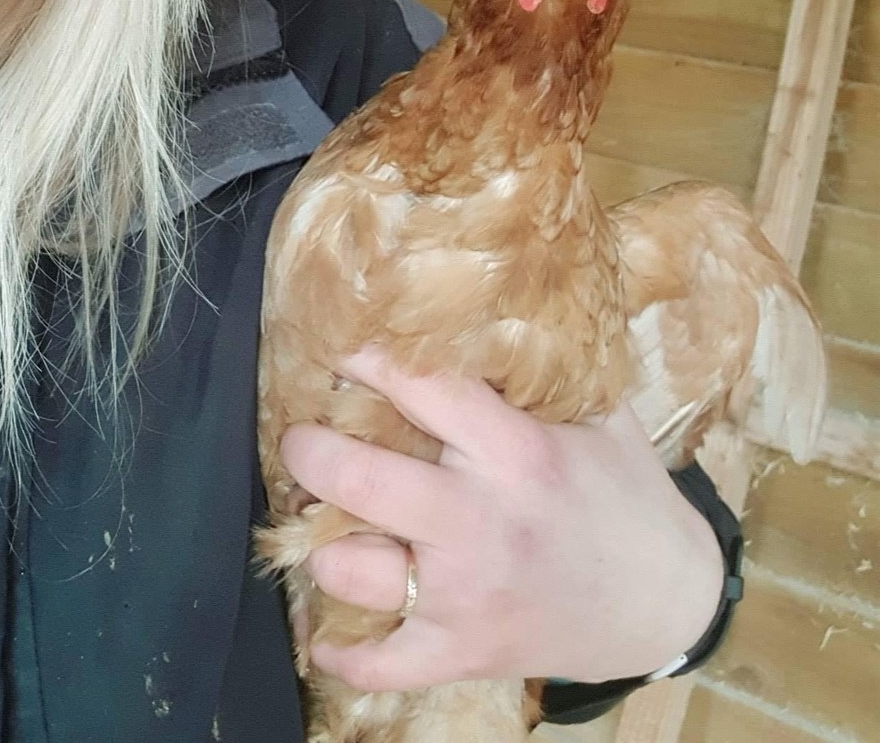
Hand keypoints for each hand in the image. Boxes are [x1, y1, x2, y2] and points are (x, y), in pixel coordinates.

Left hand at [279, 348, 724, 692]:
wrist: (669, 602)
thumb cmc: (627, 494)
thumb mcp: (600, 415)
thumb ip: (543, 370)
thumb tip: (487, 305)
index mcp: (514, 451)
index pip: (419, 387)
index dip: (364, 359)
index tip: (333, 343)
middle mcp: (479, 520)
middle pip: (359, 479)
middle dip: (311, 451)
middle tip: (302, 436)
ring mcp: (465, 594)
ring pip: (352, 570)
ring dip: (321, 545)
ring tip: (316, 520)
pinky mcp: (463, 652)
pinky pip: (383, 665)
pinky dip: (345, 654)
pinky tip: (324, 635)